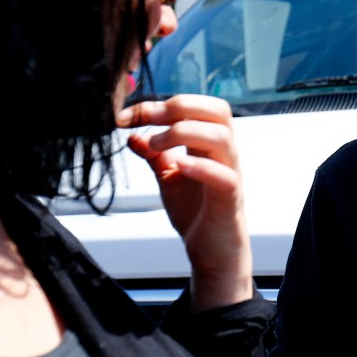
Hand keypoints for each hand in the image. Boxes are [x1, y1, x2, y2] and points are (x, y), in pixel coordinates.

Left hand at [117, 94, 252, 311]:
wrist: (212, 252)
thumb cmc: (197, 212)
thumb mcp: (168, 178)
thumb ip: (155, 156)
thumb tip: (133, 136)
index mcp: (209, 144)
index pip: (194, 107)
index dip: (158, 105)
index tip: (126, 116)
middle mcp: (224, 153)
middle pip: (217, 110)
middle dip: (179, 107)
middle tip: (147, 119)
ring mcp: (230, 173)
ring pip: (222, 137)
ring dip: (184, 133)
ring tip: (155, 145)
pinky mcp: (230, 198)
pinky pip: (224, 176)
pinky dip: (201, 167)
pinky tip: (178, 165)